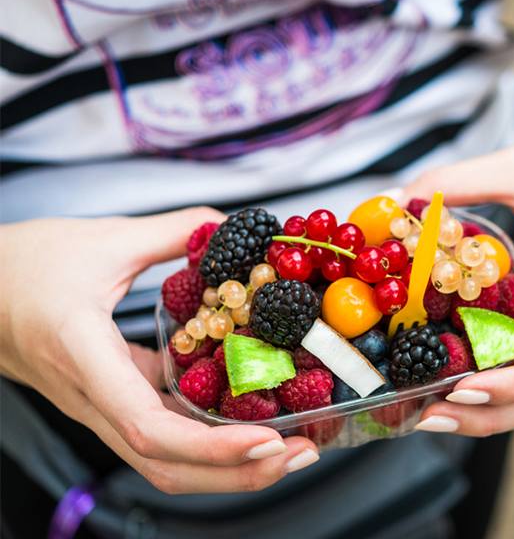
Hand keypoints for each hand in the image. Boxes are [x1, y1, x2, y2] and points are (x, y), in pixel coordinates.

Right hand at [0, 208, 318, 493]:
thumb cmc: (22, 265)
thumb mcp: (104, 240)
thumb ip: (172, 232)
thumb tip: (228, 228)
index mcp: (85, 358)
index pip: (148, 427)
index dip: (211, 445)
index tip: (266, 439)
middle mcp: (93, 397)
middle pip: (165, 465)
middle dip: (238, 472)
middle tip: (299, 453)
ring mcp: (101, 405)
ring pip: (163, 461)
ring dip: (227, 466)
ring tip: (285, 449)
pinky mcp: (110, 398)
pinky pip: (161, 435)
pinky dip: (207, 441)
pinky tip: (246, 421)